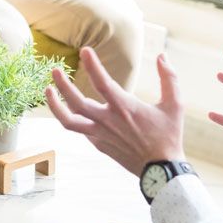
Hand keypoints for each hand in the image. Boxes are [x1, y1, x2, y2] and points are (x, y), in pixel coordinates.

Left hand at [45, 47, 185, 175]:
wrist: (161, 171)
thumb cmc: (169, 136)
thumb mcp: (175, 105)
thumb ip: (169, 78)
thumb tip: (163, 56)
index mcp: (125, 108)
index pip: (102, 83)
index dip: (92, 65)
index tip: (85, 50)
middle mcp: (108, 121)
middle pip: (76, 102)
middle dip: (62, 85)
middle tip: (54, 70)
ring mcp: (100, 135)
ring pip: (69, 121)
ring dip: (55, 105)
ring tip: (48, 91)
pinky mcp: (99, 145)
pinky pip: (80, 130)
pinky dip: (73, 118)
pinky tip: (71, 109)